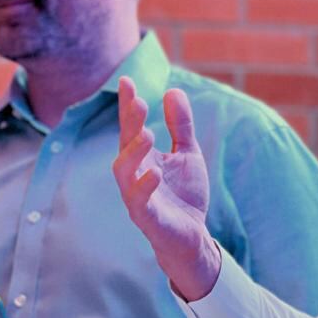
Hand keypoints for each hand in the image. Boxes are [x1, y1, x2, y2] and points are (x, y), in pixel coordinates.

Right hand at [113, 75, 220, 300]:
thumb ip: (180, 125)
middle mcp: (134, 175)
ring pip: (124, 173)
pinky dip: (144, 187)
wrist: (193, 237)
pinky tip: (155, 172)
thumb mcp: (187, 154)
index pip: (130, 127)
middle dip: (128, 123)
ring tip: (147, 133)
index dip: (127, 105)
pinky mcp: (147, 218)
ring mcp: (137, 197)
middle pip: (124, 145)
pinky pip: (139, 202)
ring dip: (133, 152)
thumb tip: (173, 90)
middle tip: (138, 101)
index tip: (126, 80)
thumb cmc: (184, 195)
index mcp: (143, 158)